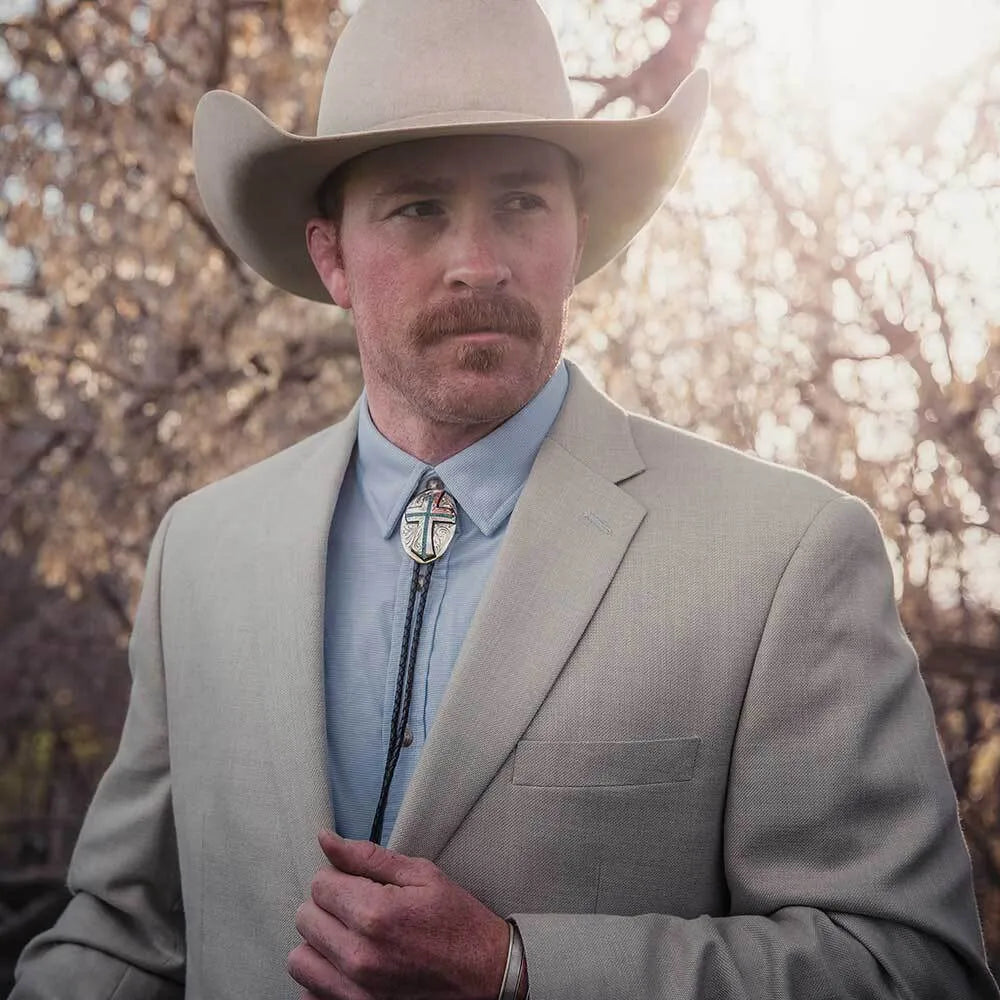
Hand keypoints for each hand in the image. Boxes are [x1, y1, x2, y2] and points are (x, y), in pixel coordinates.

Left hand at [288, 829, 510, 999]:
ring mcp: (355, 991)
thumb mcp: (422, 875)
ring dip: (320, 943)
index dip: (339, 877)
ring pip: (299, 958)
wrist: (486, 976)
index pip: (320, 884)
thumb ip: (368, 857)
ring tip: (349, 937)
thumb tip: (325, 839)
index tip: (359, 884)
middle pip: (306, 917)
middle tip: (358, 908)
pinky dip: (322, 977)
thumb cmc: (457, 923)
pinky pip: (309, 993)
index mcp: (375, 913)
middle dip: (328, 906)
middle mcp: (358, 955)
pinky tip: (348, 966)